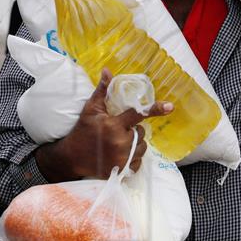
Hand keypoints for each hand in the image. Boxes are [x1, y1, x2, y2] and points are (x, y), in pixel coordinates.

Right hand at [35, 68, 172, 180]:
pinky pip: (138, 163)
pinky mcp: (121, 170)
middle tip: (118, 131)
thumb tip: (107, 70)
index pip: (138, 114)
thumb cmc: (82, 130)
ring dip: (135, 144)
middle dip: (133, 131)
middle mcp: (120, 142)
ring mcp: (121, 158)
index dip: (155, 109)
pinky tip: (121, 155)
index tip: (170, 106)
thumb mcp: (91, 109)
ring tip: (119, 143)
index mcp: (113, 125)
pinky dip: (133, 159)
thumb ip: (102, 90)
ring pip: (142, 148)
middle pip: (141, 133)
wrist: (70, 157)